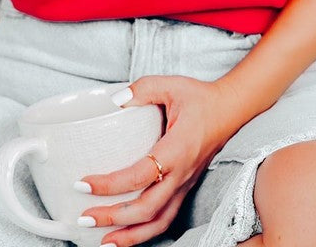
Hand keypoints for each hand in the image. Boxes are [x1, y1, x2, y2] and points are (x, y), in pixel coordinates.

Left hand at [74, 74, 238, 246]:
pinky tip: (127, 232)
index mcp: (177, 150)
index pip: (141, 175)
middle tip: (84, 217)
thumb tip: (116, 100)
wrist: (231, 109)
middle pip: (147, 209)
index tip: (84, 183)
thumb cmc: (202, 98)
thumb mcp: (172, 85)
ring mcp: (185, 183)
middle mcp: (182, 173)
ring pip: (159, 222)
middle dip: (113, 217)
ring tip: (103, 240)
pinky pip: (166, 216)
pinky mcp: (185, 186)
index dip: (110, 184)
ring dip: (130, 235)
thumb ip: (143, 89)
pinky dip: (145, 231)